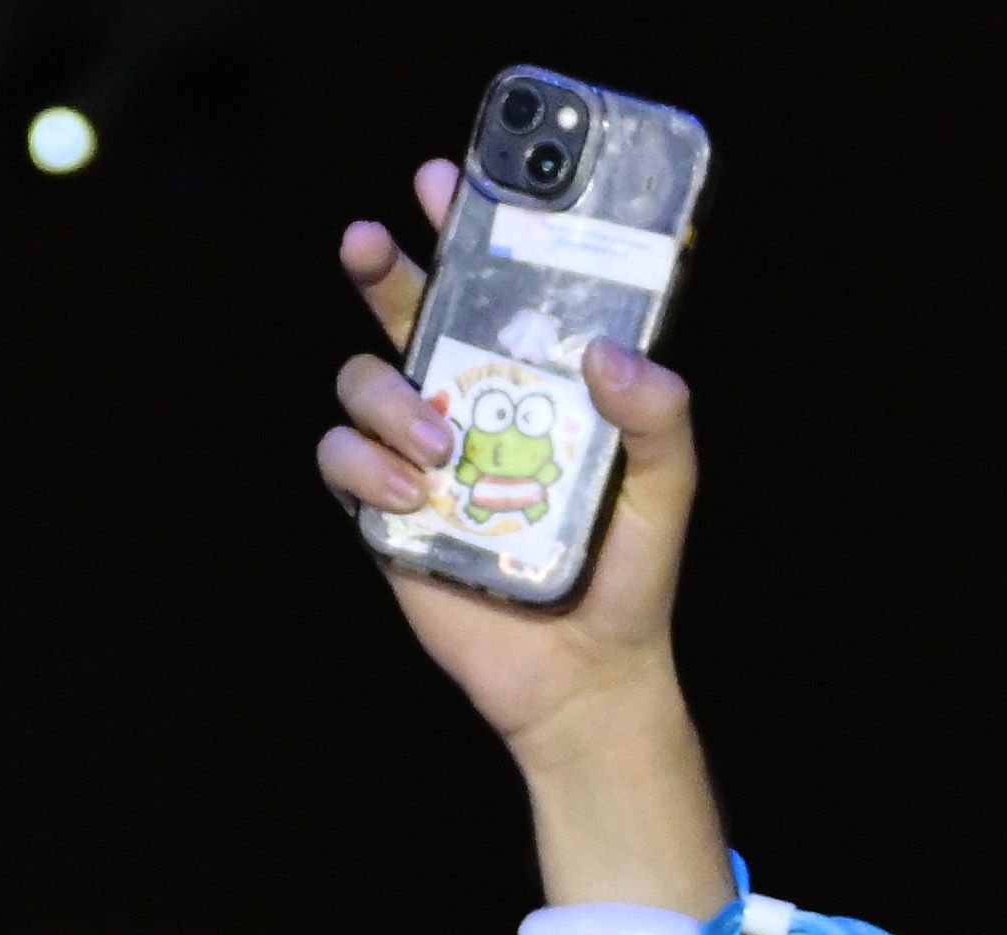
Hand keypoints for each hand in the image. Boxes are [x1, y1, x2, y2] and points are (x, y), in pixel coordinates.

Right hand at [320, 162, 701, 765]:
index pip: (492, 289)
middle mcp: (469, 405)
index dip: (464, 229)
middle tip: (373, 240)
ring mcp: (419, 457)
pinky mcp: (384, 514)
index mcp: (533, 383)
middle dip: (383, 267)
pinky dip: (364, 466)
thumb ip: (660, 418)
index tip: (448, 182)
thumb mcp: (666, 490)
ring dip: (387, 396)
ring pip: (361, 381)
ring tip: (439, 445)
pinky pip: (340, 460)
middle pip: (406, 311)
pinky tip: (413, 496)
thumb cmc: (630, 578)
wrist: (582, 680)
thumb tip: (610, 354)